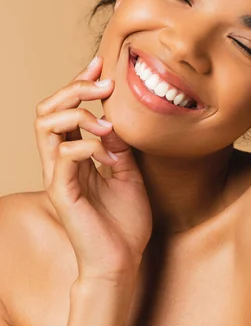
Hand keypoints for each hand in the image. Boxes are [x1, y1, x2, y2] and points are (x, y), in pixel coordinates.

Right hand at [34, 55, 151, 283]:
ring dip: (77, 114)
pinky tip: (109, 155)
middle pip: (47, 110)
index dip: (80, 83)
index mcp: (76, 156)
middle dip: (73, 88)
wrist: (121, 261)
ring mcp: (58, 177)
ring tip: (106, 124)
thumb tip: (117, 119)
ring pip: (46, 126)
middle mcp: (61, 162)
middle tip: (104, 84)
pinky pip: (64, 157)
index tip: (102, 64)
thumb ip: (120, 147)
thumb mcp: (129, 174)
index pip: (66, 110)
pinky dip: (88, 147)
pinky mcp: (62, 193)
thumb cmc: (124, 222)